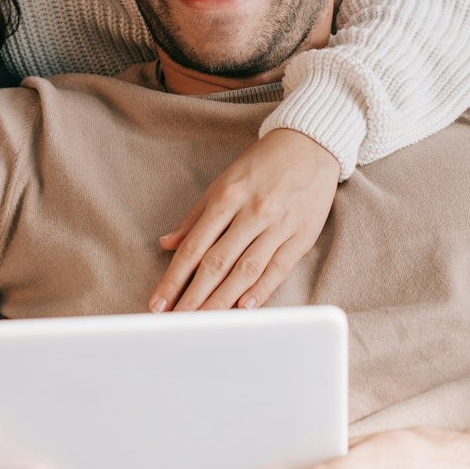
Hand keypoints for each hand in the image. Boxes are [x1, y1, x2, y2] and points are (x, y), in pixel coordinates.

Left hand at [151, 128, 339, 311]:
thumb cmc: (262, 166)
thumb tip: (167, 243)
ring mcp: (278, 224)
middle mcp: (252, 212)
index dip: (174, 278)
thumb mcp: (223, 183)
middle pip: (217, 263)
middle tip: (176, 323)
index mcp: (227, 198)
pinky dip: (261, 290)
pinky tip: (244, 308)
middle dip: (193, 297)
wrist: (310, 144)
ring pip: (246, 270)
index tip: (159, 303)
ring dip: (222, 301)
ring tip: (204, 324)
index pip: (194, 247)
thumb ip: (195, 216)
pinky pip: (279, 267)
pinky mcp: (302, 235)